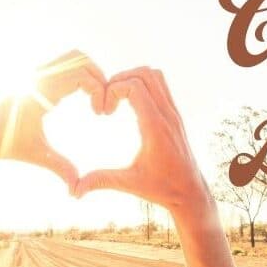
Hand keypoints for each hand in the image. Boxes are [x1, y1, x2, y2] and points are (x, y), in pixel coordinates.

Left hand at [0, 50, 106, 193]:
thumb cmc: (12, 145)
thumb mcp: (39, 156)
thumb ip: (60, 168)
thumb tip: (76, 190)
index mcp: (41, 91)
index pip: (80, 75)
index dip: (99, 90)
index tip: (101, 113)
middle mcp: (40, 76)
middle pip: (81, 59)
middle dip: (99, 78)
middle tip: (103, 104)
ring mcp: (39, 71)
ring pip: (75, 56)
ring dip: (91, 73)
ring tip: (96, 99)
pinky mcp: (41, 73)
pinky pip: (68, 63)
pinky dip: (82, 74)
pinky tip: (84, 97)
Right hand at [73, 67, 211, 216]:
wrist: (191, 192)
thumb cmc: (162, 189)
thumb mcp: (129, 184)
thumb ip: (102, 181)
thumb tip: (75, 190)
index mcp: (155, 127)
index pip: (134, 87)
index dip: (113, 90)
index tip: (104, 111)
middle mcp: (167, 115)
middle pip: (145, 73)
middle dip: (121, 79)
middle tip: (108, 99)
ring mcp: (174, 113)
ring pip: (155, 76)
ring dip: (133, 79)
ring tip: (117, 98)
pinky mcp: (175, 116)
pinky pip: (161, 86)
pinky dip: (143, 86)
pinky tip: (130, 105)